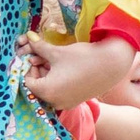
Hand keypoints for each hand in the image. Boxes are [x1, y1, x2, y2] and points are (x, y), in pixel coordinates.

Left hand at [19, 34, 138, 109]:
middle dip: (39, 70)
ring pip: (49, 89)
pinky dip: (58, 81)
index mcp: (47, 91)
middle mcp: (55, 102)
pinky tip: (65, 69)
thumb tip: (28, 37)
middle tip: (43, 56)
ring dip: (48, 75)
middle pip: (38, 86)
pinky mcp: (75, 101)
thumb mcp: (57, 52)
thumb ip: (39, 47)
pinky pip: (59, 92)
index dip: (29, 67)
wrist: (112, 65)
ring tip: (56, 61)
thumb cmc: (83, 58)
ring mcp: (66, 103)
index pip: (27, 81)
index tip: (34, 55)